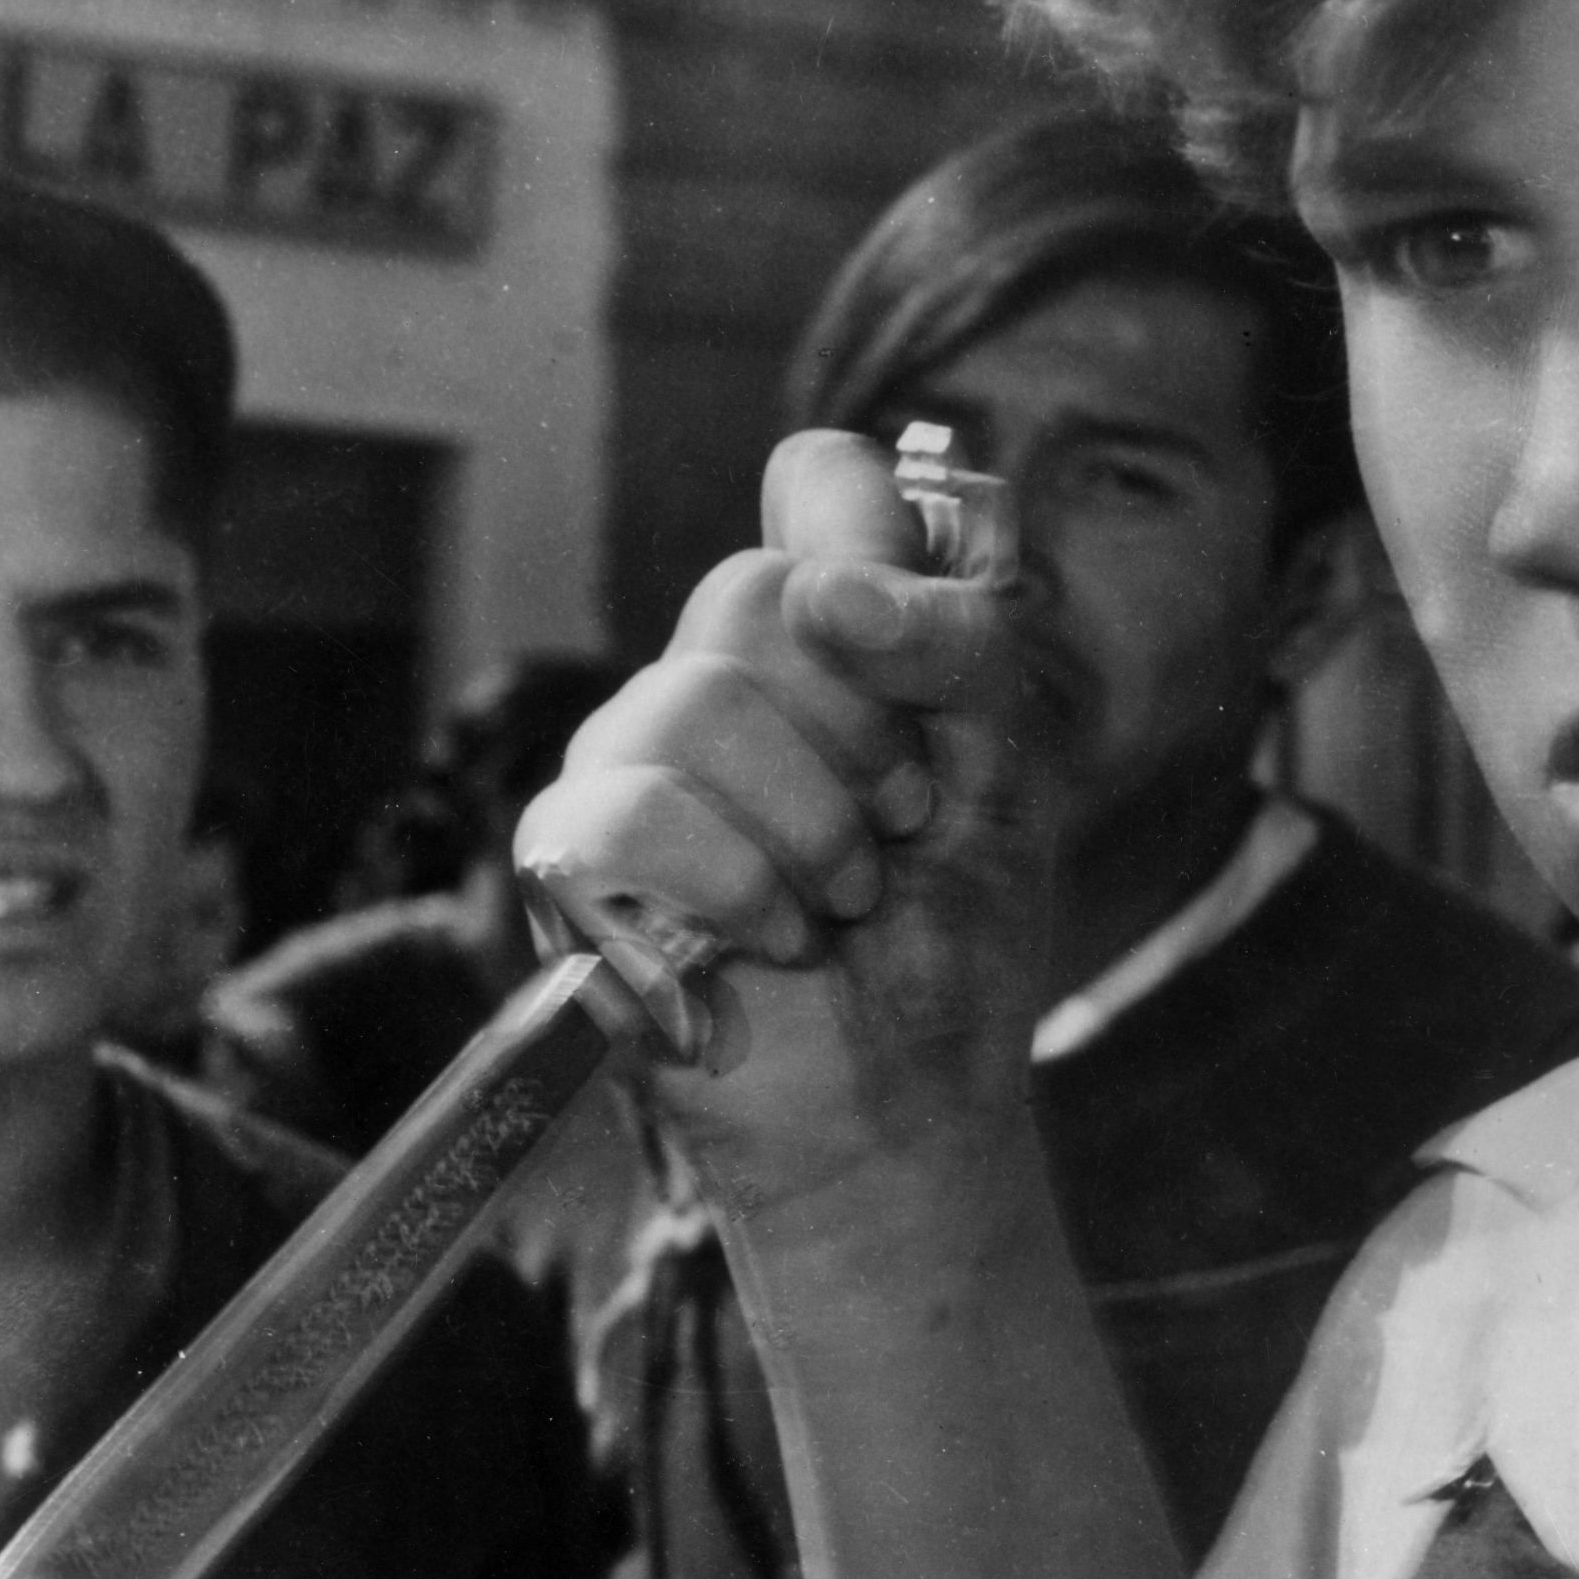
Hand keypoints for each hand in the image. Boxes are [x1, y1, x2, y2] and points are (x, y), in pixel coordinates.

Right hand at [514, 431, 1054, 1219]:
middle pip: (757, 593)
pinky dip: (733, 884)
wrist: (916, 1098)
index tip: (912, 655)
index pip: (821, 480)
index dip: (869, 538)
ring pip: (694, 700)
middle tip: (897, 830)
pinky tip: (772, 940)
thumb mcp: (1007, 765)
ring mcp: (630, 759)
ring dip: (813, 828)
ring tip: (843, 900)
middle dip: (865, 734)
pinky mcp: (572, 860)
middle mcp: (714, 673)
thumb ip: (958, 642)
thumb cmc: (955, 931)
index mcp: (821, 632)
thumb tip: (832, 595)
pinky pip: (628, 812)